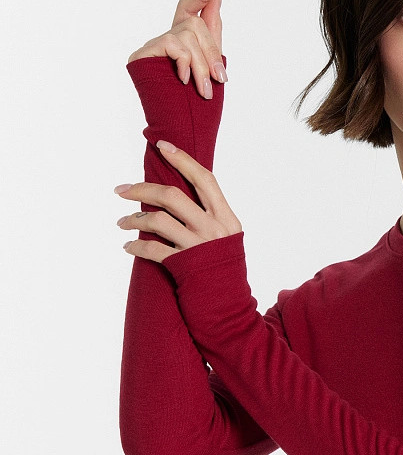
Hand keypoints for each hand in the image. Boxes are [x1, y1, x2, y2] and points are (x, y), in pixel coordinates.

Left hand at [114, 140, 241, 263]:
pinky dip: (136, 246)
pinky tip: (128, 246)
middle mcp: (213, 229)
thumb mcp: (227, 237)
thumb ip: (209, 216)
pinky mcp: (184, 266)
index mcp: (226, 217)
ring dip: (133, 219)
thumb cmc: (224, 269)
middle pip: (173, 196)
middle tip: (121, 190)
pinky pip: (152, 249)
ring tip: (122, 222)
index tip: (162, 146)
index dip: (183, 160)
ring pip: (158, 220)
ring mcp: (198, 248)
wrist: (229, 307)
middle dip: (142, 188)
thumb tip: (177, 195)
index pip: (204, 180)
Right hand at [127, 0, 226, 98]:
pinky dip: (184, 62)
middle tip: (219, 79)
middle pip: (195, 24)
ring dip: (201, 64)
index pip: (191, 9)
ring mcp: (154, 46)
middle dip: (211, 52)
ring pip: (188, 35)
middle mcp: (167, 40)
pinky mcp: (143, 53)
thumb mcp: (210, 66)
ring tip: (204, 90)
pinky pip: (174, 44)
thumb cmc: (193, 106)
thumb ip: (213, 33)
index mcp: (184, 42)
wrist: (176, 130)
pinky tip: (184, 80)